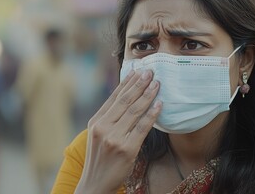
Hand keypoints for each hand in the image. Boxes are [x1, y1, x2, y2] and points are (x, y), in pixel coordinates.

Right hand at [75, 70, 161, 193]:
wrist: (95, 183)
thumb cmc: (100, 158)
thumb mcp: (98, 135)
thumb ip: (109, 117)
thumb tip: (126, 97)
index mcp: (96, 122)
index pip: (114, 98)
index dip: (127, 83)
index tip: (137, 71)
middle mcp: (103, 127)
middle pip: (125, 101)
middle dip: (139, 85)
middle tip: (150, 72)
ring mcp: (115, 138)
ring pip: (135, 111)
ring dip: (148, 95)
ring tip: (157, 84)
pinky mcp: (127, 149)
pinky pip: (142, 127)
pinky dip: (152, 114)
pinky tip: (159, 105)